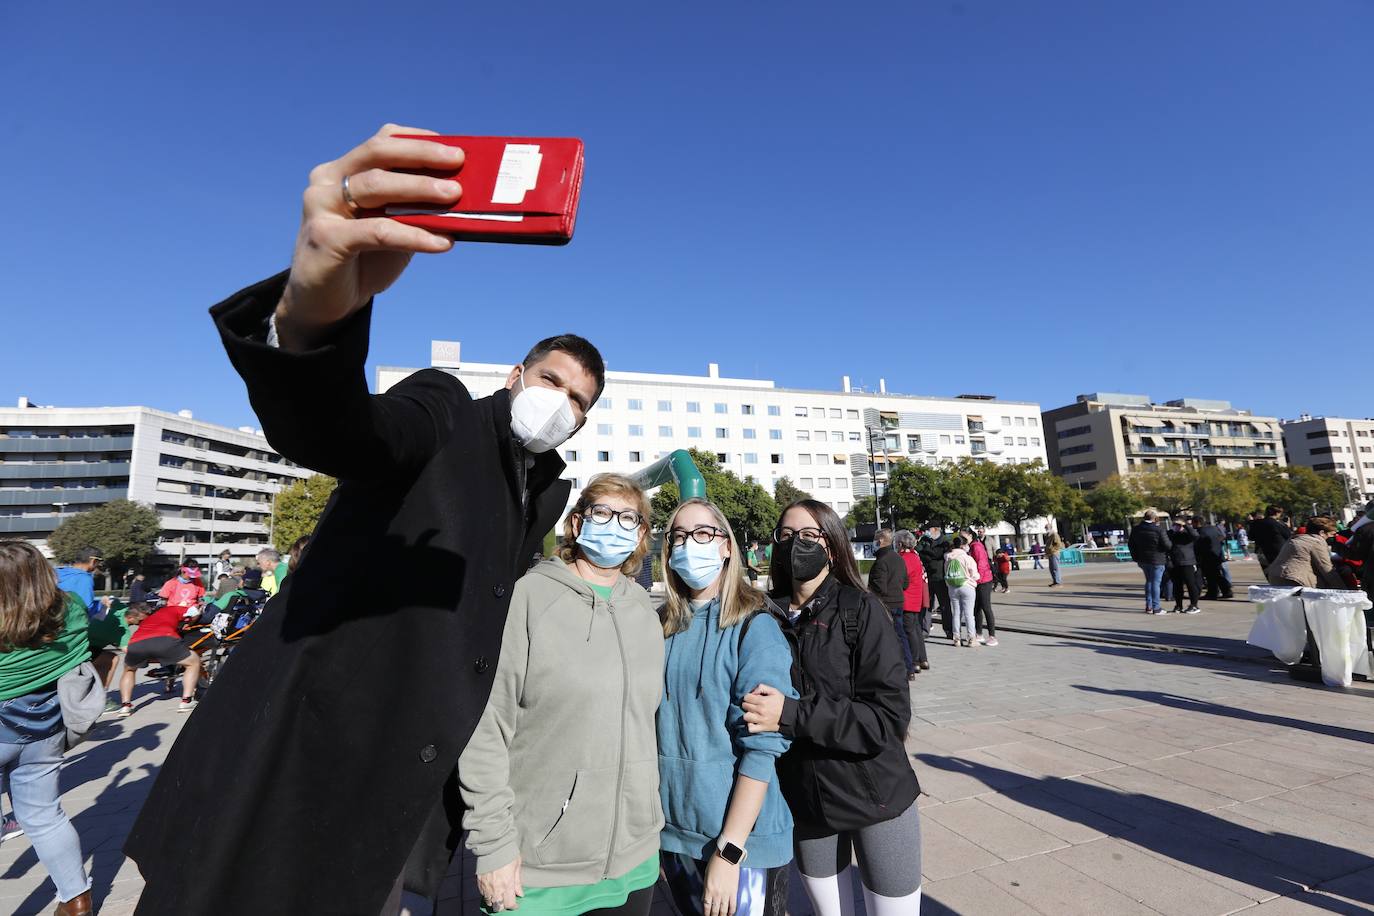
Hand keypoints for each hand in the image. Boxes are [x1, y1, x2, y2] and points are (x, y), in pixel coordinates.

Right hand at [275, 124, 466, 349]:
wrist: (324, 302)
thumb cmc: (363, 260)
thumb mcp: (393, 227)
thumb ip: (416, 208)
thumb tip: (462, 196)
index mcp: (344, 170)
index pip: (382, 142)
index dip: (419, 141)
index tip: (455, 147)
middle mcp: (328, 181)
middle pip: (378, 152)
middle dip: (422, 154)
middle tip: (459, 161)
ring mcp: (322, 206)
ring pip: (377, 185)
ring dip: (420, 188)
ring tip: (455, 195)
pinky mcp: (326, 237)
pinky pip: (378, 230)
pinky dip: (414, 235)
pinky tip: (442, 243)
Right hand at [477, 856, 523, 911]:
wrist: (493, 845)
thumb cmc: (507, 854)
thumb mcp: (517, 866)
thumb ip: (518, 882)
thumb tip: (520, 893)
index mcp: (507, 884)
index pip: (509, 904)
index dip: (513, 906)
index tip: (516, 904)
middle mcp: (496, 888)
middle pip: (498, 907)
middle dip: (503, 906)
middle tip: (506, 901)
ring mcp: (487, 886)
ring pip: (489, 902)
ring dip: (494, 901)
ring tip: (498, 897)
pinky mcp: (480, 882)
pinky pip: (483, 894)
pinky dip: (487, 895)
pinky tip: (491, 891)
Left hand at [703, 850, 740, 915]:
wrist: (727, 856)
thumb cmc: (715, 863)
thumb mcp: (706, 875)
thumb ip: (705, 888)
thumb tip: (704, 898)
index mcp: (708, 889)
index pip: (706, 906)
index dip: (706, 913)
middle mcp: (716, 893)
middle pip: (715, 910)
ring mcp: (726, 893)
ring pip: (723, 909)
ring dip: (722, 915)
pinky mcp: (734, 891)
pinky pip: (733, 905)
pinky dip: (731, 911)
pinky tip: (730, 914)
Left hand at [742, 684, 784, 732]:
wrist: (791, 715)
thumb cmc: (781, 702)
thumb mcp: (773, 691)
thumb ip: (761, 687)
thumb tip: (752, 692)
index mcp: (763, 701)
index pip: (746, 697)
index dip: (748, 697)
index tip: (752, 699)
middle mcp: (761, 710)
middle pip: (745, 706)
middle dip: (748, 704)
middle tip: (753, 705)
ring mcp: (761, 720)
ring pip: (746, 717)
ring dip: (748, 714)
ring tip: (752, 713)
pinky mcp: (763, 728)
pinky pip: (751, 728)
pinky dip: (750, 725)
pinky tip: (753, 722)